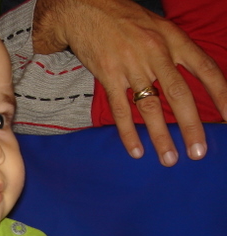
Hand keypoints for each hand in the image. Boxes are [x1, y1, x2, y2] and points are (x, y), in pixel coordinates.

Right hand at [33, 0, 226, 165]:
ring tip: (170, 159)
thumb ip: (173, 53)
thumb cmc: (124, 20)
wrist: (85, 10)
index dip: (221, 94)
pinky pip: (120, 109)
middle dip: (191, 126)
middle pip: (178, 94)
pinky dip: (129, 132)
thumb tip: (186, 86)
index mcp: (174, 39)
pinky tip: (137, 150)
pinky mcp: (108, 76)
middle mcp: (156, 53)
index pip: (205, 70)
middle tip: (198, 152)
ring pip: (149, 107)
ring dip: (161, 136)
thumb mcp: (158, 27)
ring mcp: (130, 66)